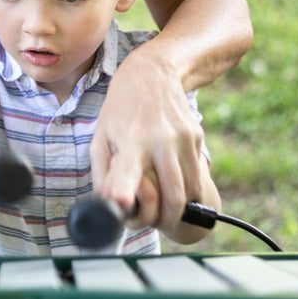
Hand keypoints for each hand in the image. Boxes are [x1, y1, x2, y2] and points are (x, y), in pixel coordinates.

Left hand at [90, 49, 204, 234]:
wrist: (152, 74)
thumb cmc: (120, 112)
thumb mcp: (100, 138)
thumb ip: (103, 175)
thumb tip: (109, 208)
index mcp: (130, 141)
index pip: (128, 170)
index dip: (125, 189)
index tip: (124, 204)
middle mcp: (159, 140)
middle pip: (173, 196)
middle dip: (168, 221)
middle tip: (159, 225)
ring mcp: (182, 137)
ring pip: (191, 190)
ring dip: (180, 206)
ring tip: (166, 205)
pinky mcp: (196, 135)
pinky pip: (197, 172)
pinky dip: (187, 183)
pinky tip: (172, 173)